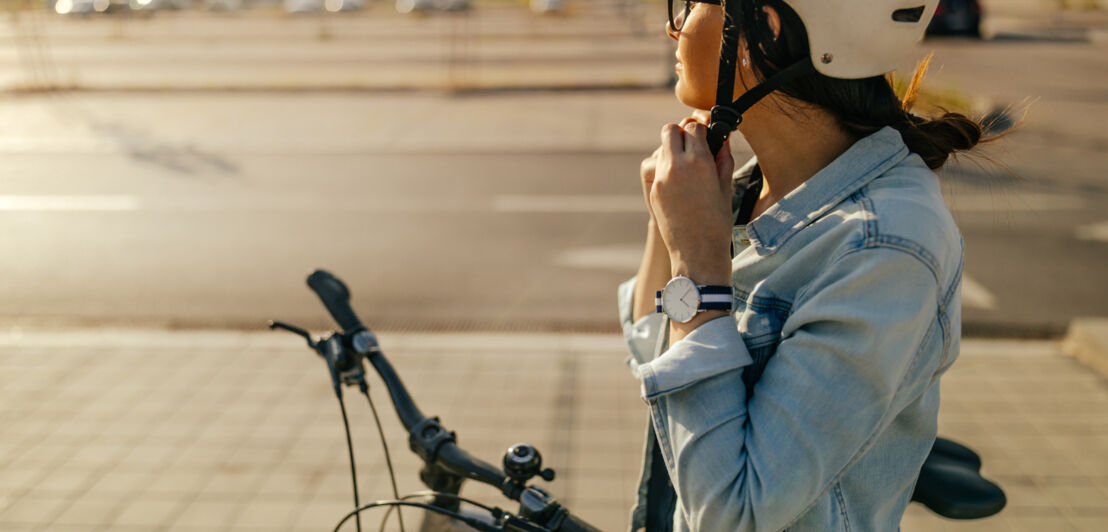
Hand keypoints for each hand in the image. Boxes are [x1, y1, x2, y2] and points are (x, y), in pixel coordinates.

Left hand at [650, 121, 734, 285]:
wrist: (697, 254)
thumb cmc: (718, 223)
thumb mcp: (726, 188)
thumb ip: (723, 160)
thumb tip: (723, 141)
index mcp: (699, 163)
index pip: (693, 127)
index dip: (701, 129)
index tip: (706, 136)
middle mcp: (676, 167)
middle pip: (670, 130)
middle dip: (682, 134)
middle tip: (693, 146)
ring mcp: (661, 179)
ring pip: (661, 148)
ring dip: (673, 150)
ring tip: (688, 166)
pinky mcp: (654, 191)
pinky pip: (658, 168)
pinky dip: (667, 168)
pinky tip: (681, 183)